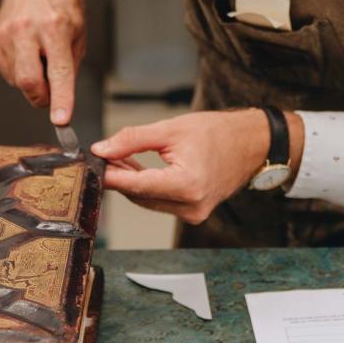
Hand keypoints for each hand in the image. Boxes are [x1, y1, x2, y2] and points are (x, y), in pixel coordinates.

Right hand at [0, 0, 84, 124]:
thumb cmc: (62, 2)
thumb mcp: (79, 32)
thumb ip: (70, 66)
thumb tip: (60, 96)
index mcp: (55, 27)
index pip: (59, 72)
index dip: (61, 99)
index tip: (61, 119)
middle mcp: (28, 30)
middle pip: (29, 81)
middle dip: (41, 97)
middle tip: (51, 93)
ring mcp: (7, 34)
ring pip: (17, 79)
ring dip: (32, 81)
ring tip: (41, 57)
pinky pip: (7, 70)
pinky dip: (19, 71)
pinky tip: (28, 54)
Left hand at [91, 109, 271, 224]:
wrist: (251, 143)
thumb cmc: (218, 132)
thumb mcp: (171, 129)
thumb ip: (133, 140)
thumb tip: (103, 149)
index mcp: (187, 185)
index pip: (136, 184)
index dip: (110, 175)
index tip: (92, 164)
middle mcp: (191, 206)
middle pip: (139, 195)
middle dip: (118, 175)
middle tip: (102, 154)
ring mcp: (193, 213)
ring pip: (147, 200)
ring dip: (130, 181)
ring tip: (117, 157)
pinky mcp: (194, 212)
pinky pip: (160, 202)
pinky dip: (146, 187)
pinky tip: (135, 168)